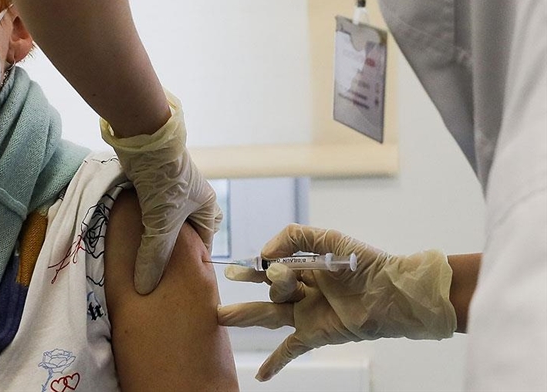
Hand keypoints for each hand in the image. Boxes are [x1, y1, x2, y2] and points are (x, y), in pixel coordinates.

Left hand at [101, 90, 221, 294]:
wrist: (145, 140)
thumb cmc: (165, 182)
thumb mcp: (162, 224)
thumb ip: (154, 256)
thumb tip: (145, 288)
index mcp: (207, 206)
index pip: (203, 243)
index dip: (191, 261)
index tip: (175, 279)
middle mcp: (193, 198)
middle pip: (182, 233)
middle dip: (169, 250)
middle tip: (154, 270)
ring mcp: (171, 190)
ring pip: (163, 221)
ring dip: (151, 235)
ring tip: (139, 256)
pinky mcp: (152, 184)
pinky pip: (148, 210)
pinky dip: (140, 222)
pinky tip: (129, 235)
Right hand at [217, 224, 456, 380]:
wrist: (392, 293)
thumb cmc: (366, 263)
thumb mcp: (330, 239)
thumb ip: (295, 236)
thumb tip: (265, 253)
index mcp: (307, 267)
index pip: (274, 265)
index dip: (257, 265)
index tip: (243, 265)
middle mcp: (304, 291)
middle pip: (269, 290)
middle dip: (248, 286)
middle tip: (224, 285)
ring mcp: (308, 314)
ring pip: (270, 314)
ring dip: (246, 316)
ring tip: (221, 317)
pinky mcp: (315, 334)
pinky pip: (291, 349)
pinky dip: (276, 363)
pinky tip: (260, 376)